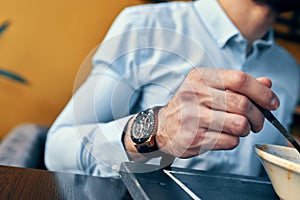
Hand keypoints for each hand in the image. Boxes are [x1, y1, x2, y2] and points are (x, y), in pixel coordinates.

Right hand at [155, 68, 278, 157]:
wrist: (162, 127)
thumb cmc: (188, 106)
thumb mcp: (208, 88)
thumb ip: (237, 85)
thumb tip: (266, 84)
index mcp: (200, 77)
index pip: (240, 79)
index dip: (262, 92)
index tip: (272, 102)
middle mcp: (195, 94)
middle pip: (243, 104)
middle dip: (258, 116)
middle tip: (257, 121)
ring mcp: (194, 117)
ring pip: (240, 125)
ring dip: (246, 130)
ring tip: (238, 128)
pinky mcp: (195, 138)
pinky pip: (230, 141)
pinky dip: (233, 140)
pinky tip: (223, 135)